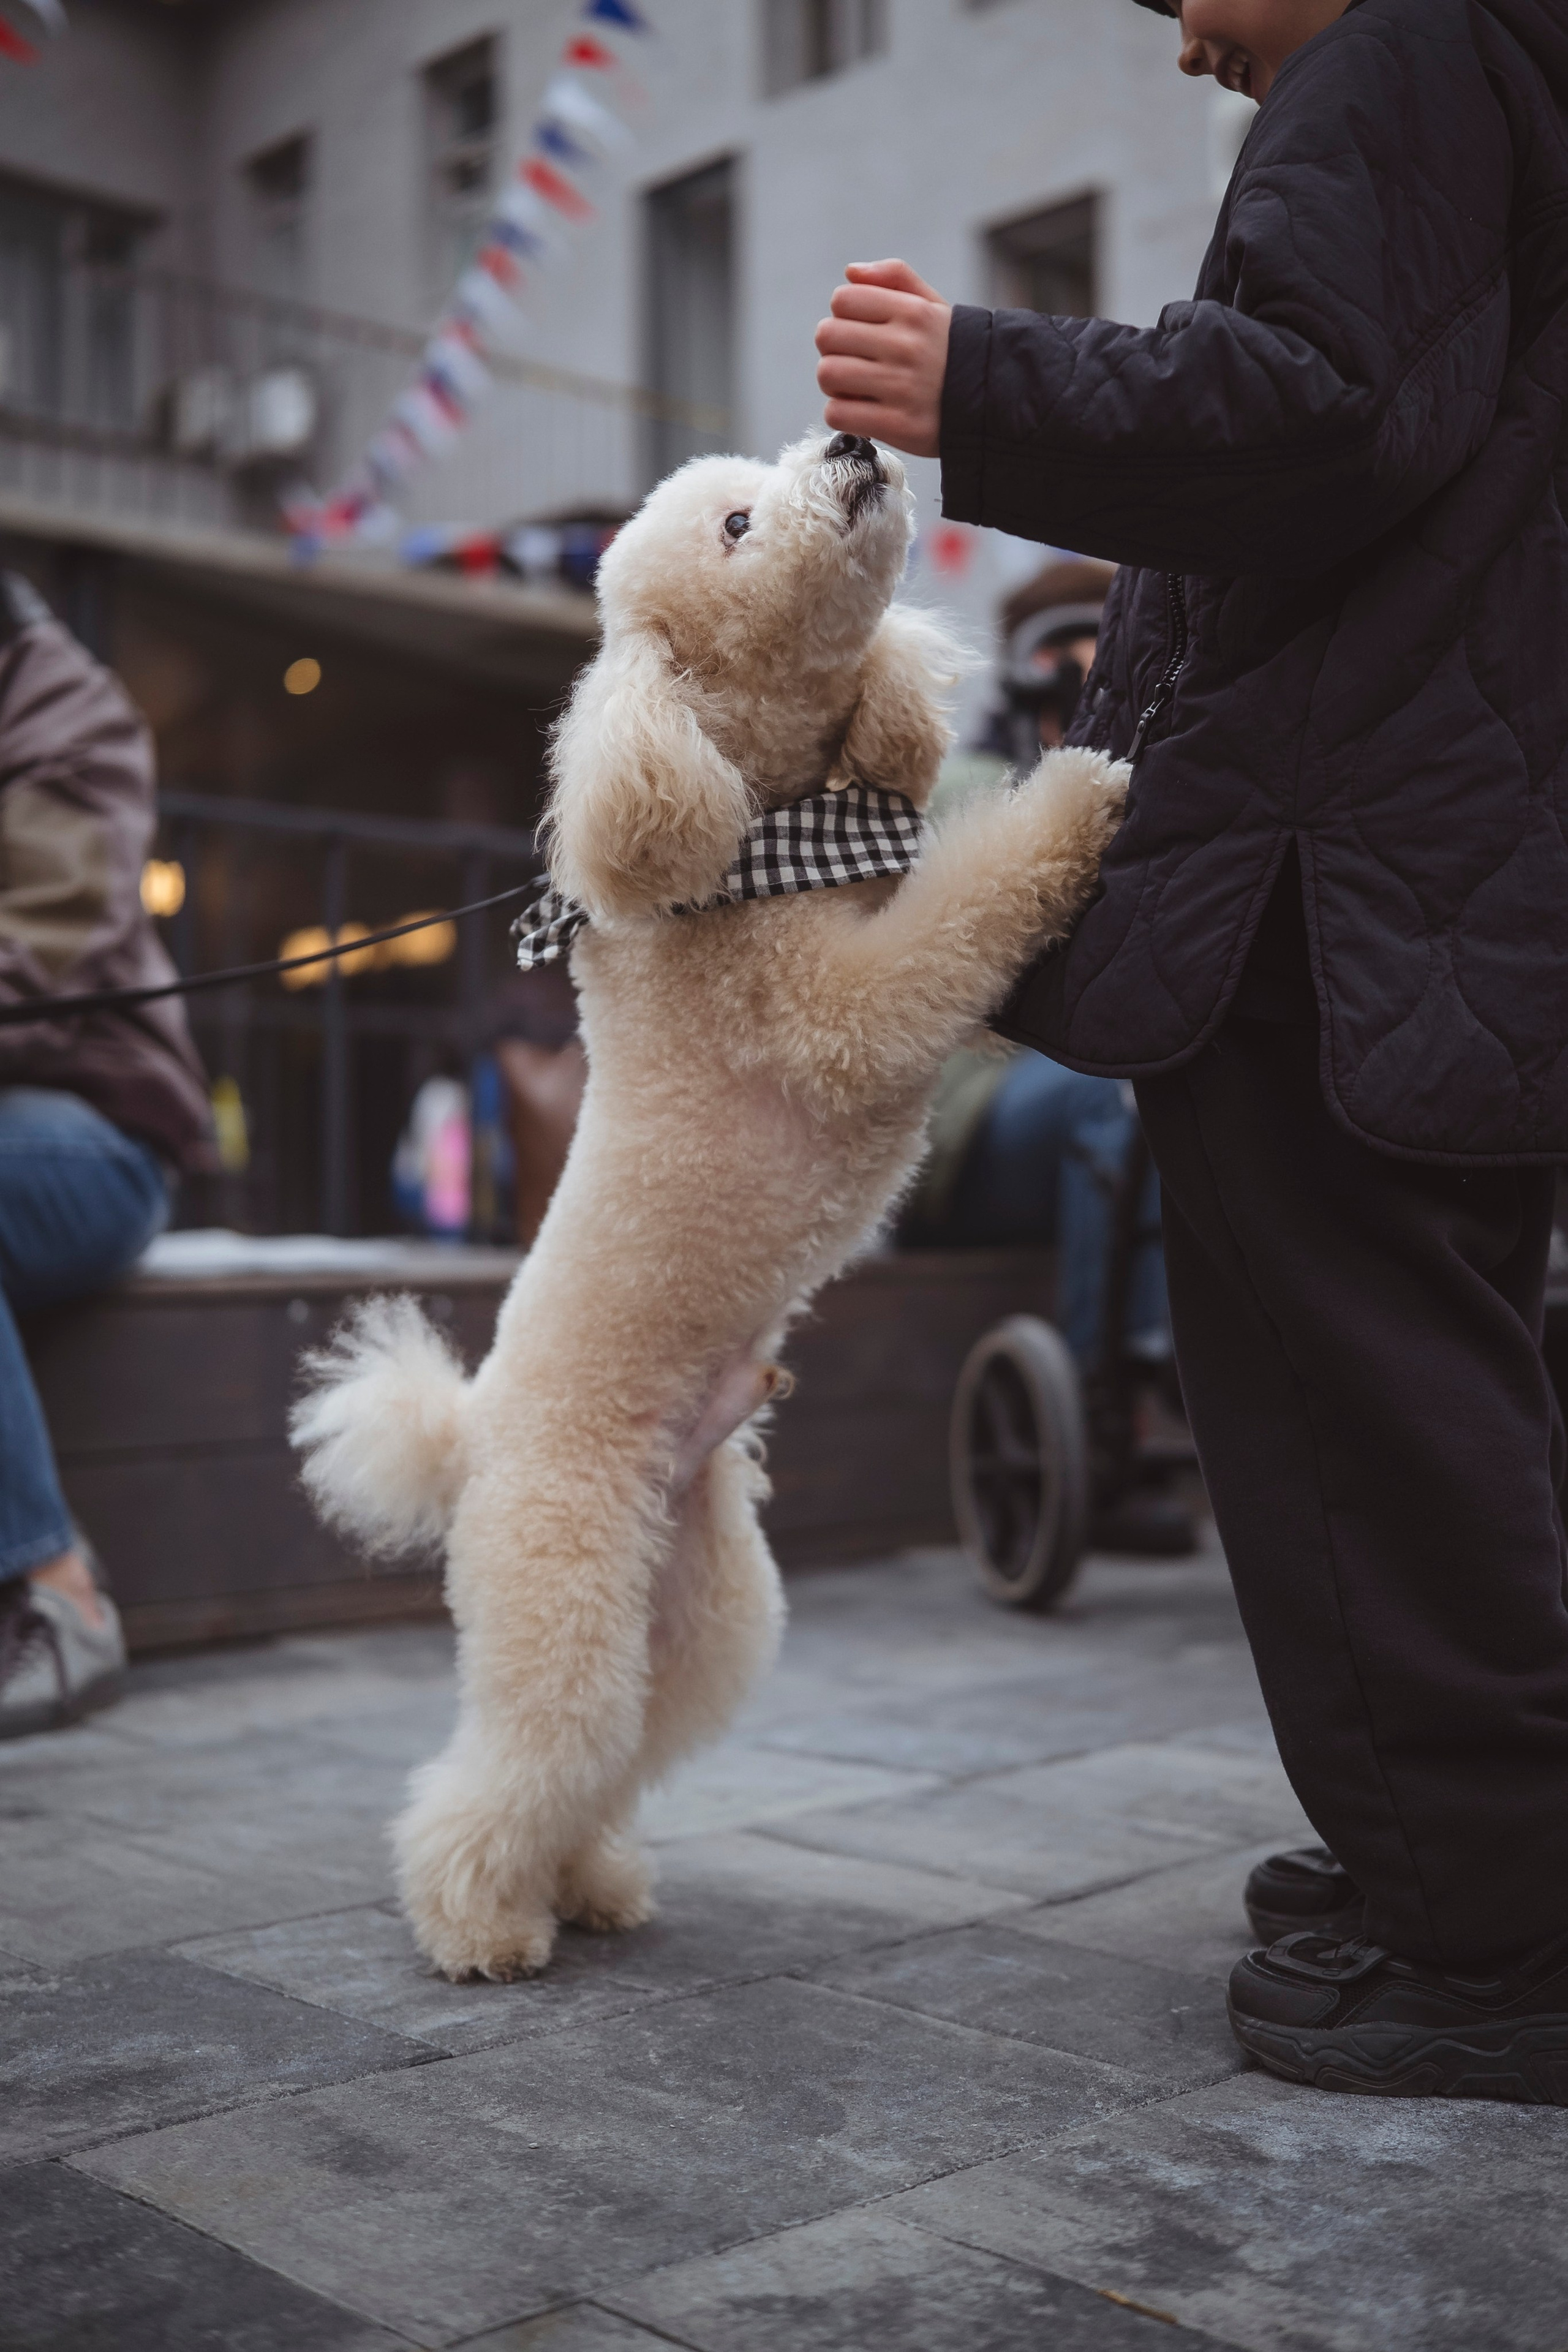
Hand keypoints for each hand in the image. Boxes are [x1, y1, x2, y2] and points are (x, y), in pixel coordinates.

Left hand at [815, 260, 950, 460]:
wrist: (997, 404)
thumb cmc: (955, 353)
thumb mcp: (934, 307)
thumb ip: (895, 279)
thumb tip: (850, 273)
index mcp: (913, 312)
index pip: (843, 300)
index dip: (844, 317)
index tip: (860, 333)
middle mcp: (906, 346)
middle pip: (827, 336)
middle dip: (835, 350)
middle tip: (855, 361)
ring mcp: (901, 387)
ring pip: (828, 374)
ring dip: (834, 383)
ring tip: (856, 387)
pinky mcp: (897, 425)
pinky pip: (837, 413)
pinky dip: (841, 413)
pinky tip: (861, 410)